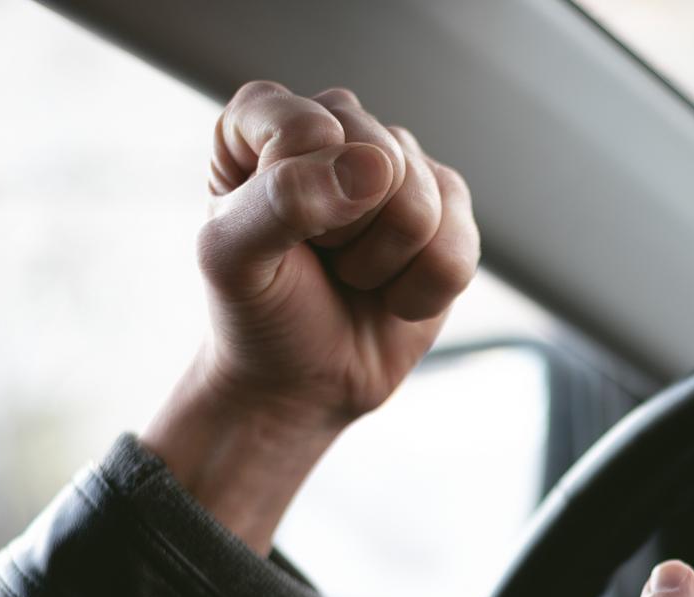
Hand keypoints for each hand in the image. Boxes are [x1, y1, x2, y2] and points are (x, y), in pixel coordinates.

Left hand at [142, 83, 478, 552]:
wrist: (303, 380)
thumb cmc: (259, 311)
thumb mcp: (233, 259)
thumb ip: (282, 200)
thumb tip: (374, 165)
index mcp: (266, 120)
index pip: (305, 127)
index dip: (298, 195)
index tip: (277, 233)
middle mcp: (338, 126)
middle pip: (379, 158)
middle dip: (348, 233)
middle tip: (320, 259)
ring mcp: (399, 166)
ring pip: (424, 203)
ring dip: (383, 264)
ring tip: (353, 276)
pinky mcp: (447, 211)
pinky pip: (460, 246)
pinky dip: (422, 291)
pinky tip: (392, 295)